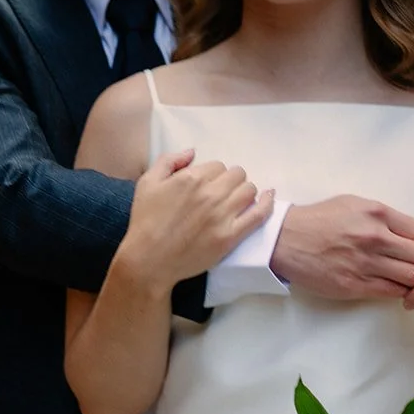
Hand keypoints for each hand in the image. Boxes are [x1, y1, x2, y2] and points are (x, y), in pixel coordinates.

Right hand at [120, 150, 274, 286]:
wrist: (149, 260)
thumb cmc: (145, 222)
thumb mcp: (147, 183)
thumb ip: (169, 161)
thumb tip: (192, 152)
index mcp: (191, 178)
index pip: (218, 166)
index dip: (214, 175)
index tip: (208, 186)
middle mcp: (209, 194)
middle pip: (237, 175)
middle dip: (231, 181)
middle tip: (223, 194)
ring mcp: (222, 216)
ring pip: (249, 190)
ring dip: (245, 192)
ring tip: (237, 201)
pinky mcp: (230, 237)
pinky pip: (258, 215)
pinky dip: (267, 204)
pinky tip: (268, 197)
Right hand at [269, 195, 413, 300]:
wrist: (286, 240)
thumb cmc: (322, 220)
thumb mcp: (356, 204)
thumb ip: (387, 217)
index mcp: (378, 214)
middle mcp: (375, 237)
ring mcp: (365, 263)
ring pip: (412, 278)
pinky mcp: (354, 285)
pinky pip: (391, 292)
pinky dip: (403, 294)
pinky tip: (403, 292)